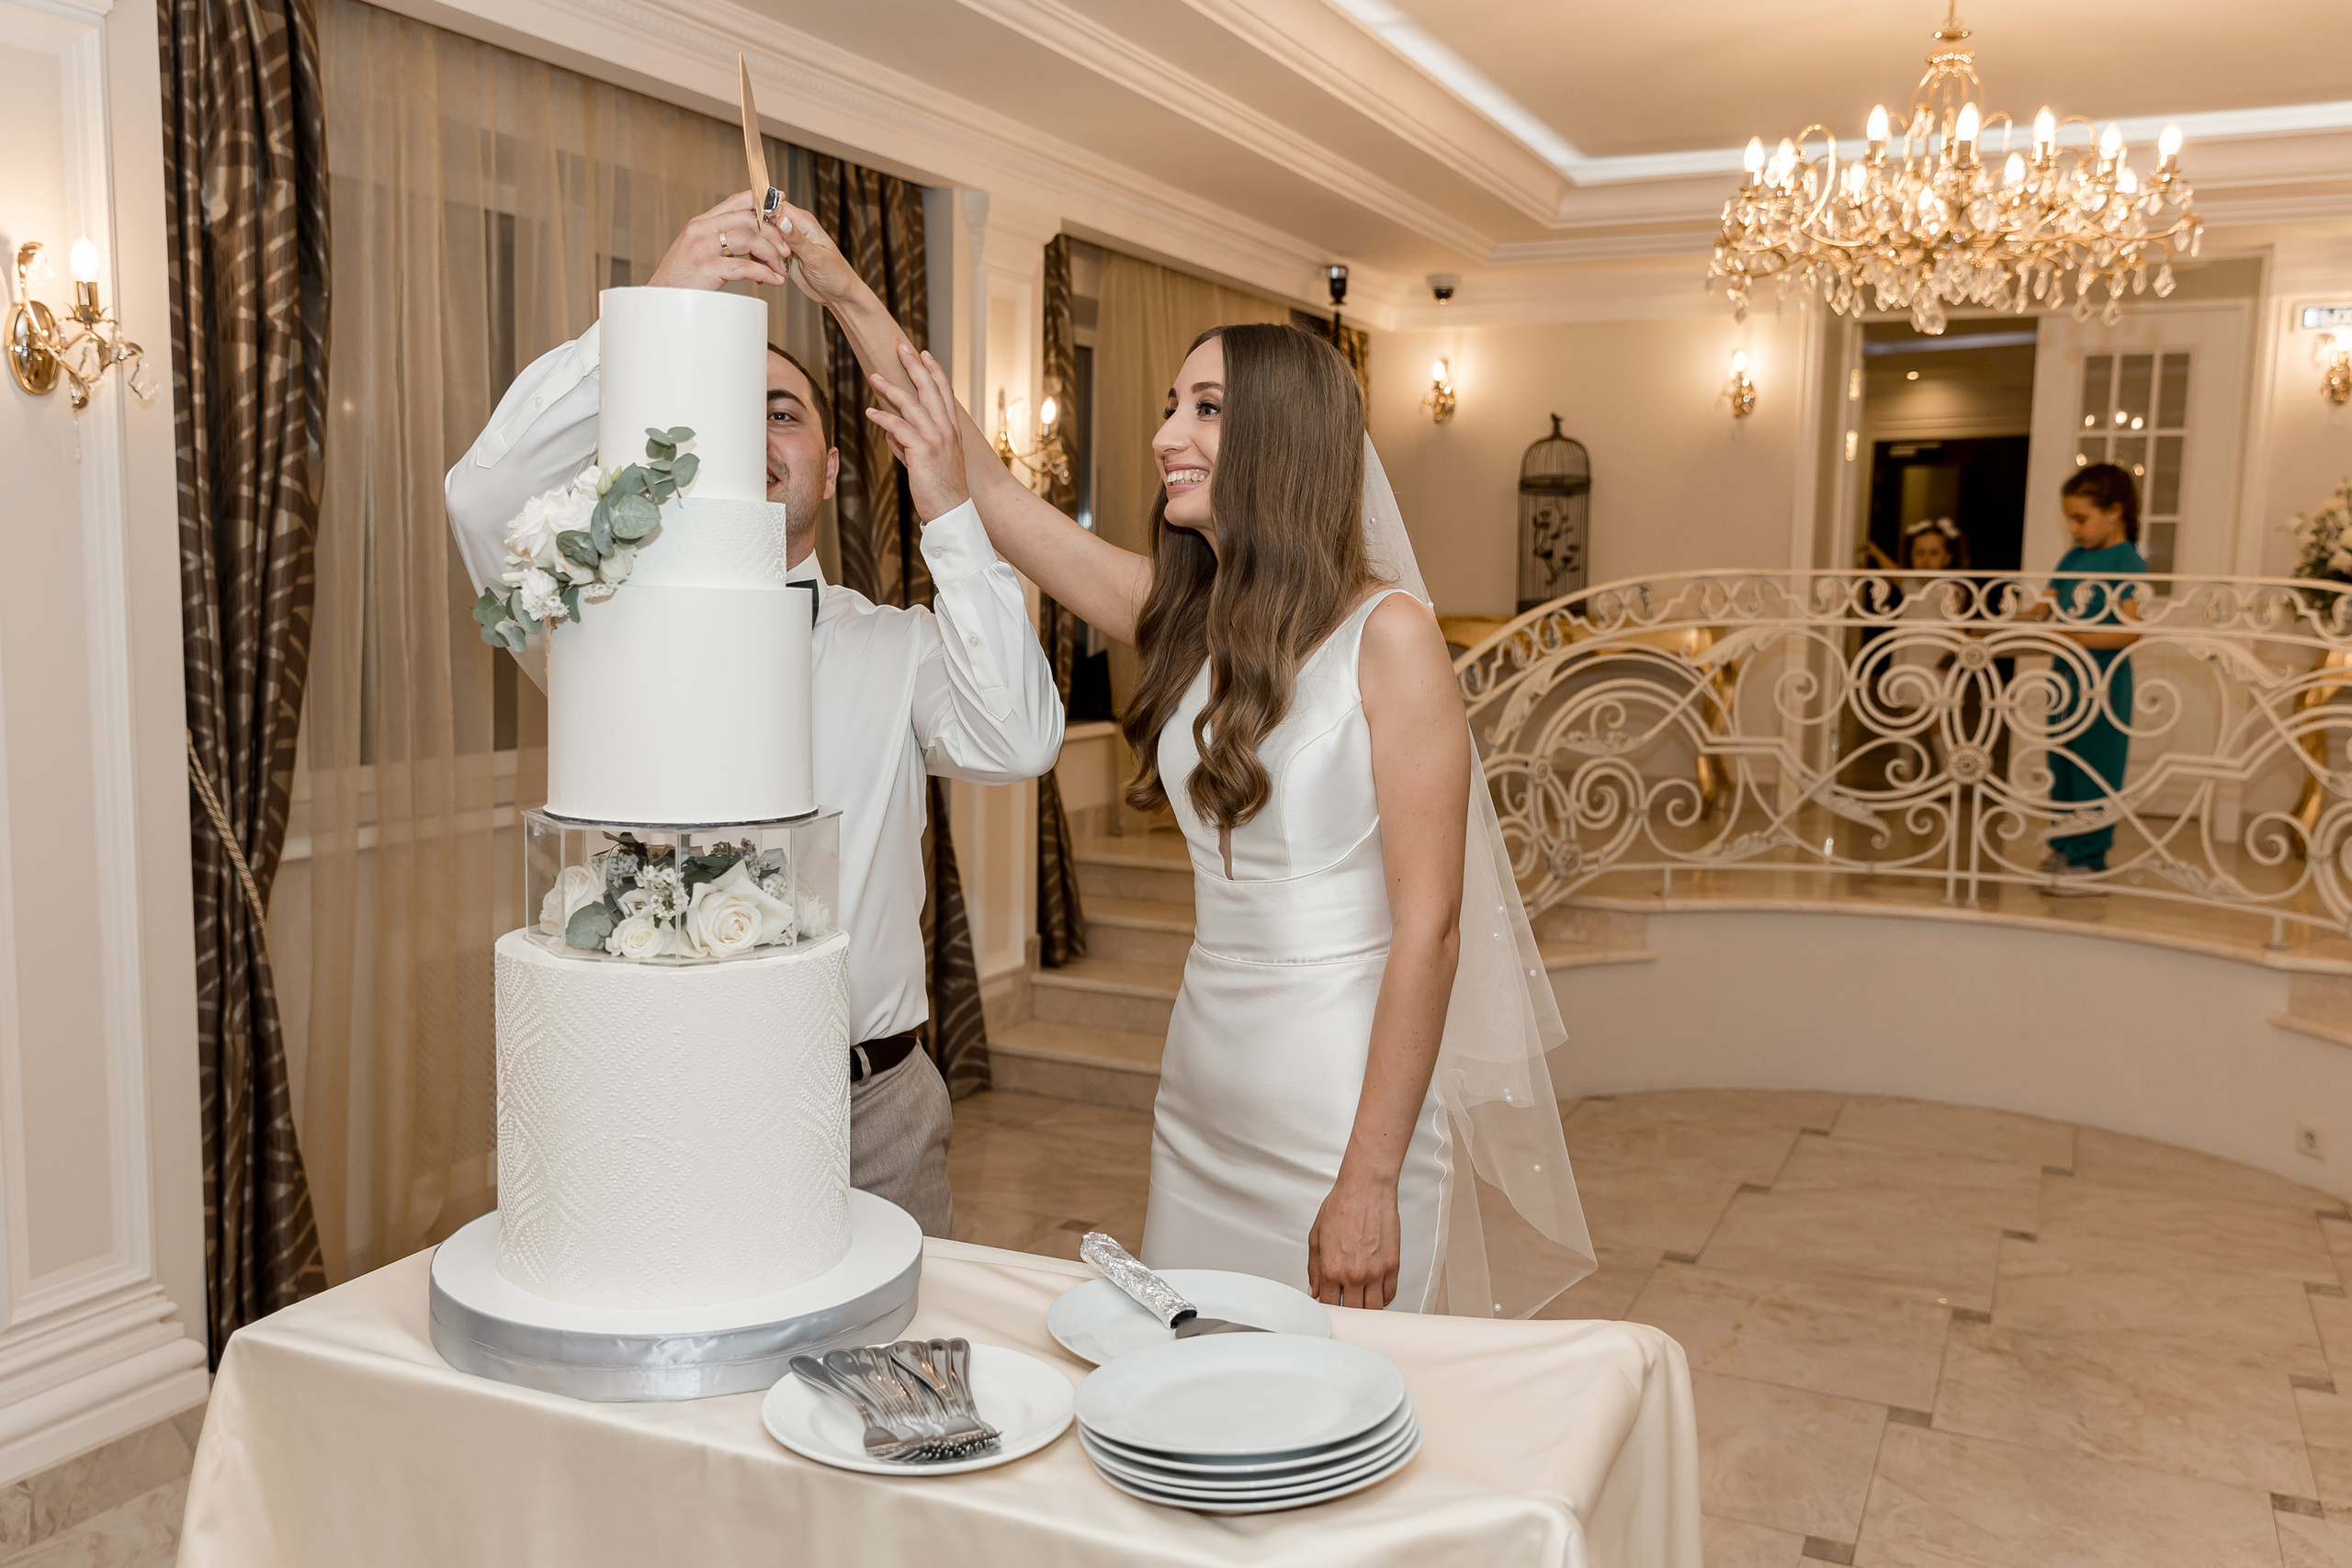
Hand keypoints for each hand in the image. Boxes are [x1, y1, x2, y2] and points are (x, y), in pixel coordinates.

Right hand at [646, 192, 790, 290]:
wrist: (659, 300)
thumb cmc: (681, 280)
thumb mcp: (696, 250)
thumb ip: (717, 238)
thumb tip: (744, 232)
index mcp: (701, 223)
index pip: (735, 201)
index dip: (761, 201)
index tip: (781, 203)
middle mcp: (701, 230)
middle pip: (747, 219)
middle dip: (773, 234)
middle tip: (786, 250)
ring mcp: (702, 248)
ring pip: (748, 239)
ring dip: (771, 254)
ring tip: (781, 268)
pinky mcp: (706, 269)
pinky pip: (744, 267)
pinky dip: (764, 273)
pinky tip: (774, 280)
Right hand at [761, 199, 868, 313]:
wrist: (840, 295)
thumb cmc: (837, 276)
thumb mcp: (817, 257)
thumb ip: (798, 239)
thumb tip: (781, 220)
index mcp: (804, 222)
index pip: (775, 205)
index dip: (760, 212)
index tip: (752, 227)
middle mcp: (794, 228)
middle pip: (764, 220)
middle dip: (757, 234)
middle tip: (761, 253)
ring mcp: (787, 242)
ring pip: (762, 238)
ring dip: (759, 250)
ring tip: (765, 265)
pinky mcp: (783, 256)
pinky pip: (765, 253)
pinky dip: (762, 262)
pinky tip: (764, 272)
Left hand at [864, 343, 971, 522]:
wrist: (952, 510)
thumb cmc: (939, 488)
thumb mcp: (925, 461)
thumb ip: (909, 445)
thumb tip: (891, 434)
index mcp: (951, 430)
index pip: (944, 392)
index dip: (934, 371)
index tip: (924, 354)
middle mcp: (946, 429)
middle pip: (929, 389)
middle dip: (914, 366)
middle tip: (901, 347)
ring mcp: (936, 438)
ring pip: (911, 404)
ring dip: (890, 388)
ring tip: (873, 376)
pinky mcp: (922, 450)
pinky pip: (898, 427)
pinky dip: (882, 418)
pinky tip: (870, 412)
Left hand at [1306, 1167, 1401, 1310]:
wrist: (1366, 1189)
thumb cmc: (1342, 1206)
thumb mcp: (1316, 1237)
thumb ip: (1314, 1269)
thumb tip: (1315, 1290)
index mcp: (1332, 1269)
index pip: (1330, 1305)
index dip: (1329, 1310)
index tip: (1330, 1308)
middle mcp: (1355, 1275)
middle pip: (1353, 1311)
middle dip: (1347, 1312)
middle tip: (1346, 1305)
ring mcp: (1376, 1272)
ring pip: (1374, 1309)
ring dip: (1367, 1309)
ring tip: (1361, 1302)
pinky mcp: (1393, 1265)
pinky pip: (1390, 1294)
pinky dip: (1383, 1298)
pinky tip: (1375, 1293)